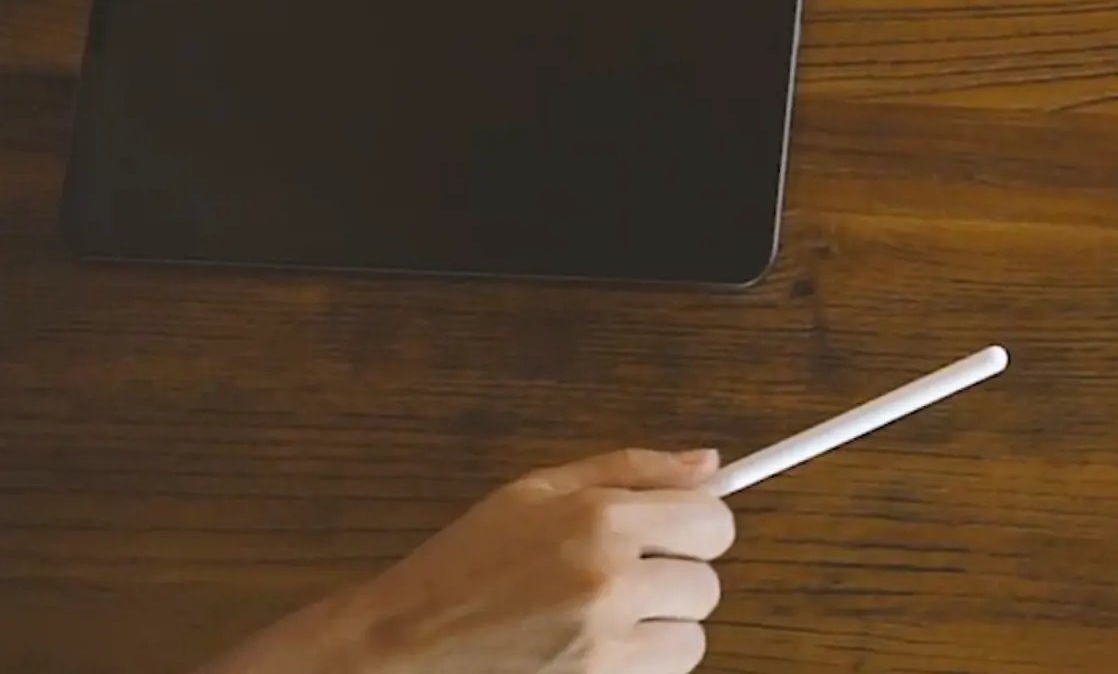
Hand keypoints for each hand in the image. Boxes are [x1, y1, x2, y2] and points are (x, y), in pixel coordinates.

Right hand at [213, 449, 733, 673]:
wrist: (402, 647)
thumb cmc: (463, 565)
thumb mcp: (537, 492)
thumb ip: (633, 471)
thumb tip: (710, 464)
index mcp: (600, 522)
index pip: (714, 525)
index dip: (699, 529)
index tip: (677, 537)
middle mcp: (609, 585)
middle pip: (707, 587)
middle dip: (672, 582)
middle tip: (619, 581)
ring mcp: (603, 648)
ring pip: (691, 641)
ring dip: (659, 632)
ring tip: (599, 619)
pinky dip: (637, 666)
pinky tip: (589, 649)